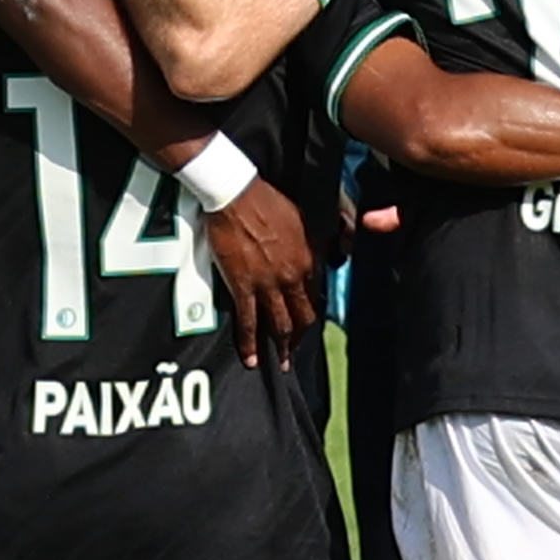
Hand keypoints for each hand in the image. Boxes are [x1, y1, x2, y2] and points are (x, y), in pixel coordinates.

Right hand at [200, 177, 314, 362]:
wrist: (236, 196)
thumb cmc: (266, 201)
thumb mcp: (302, 218)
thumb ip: (311, 241)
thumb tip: (323, 251)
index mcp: (307, 260)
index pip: (315, 294)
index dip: (312, 310)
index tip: (308, 320)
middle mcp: (290, 277)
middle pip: (302, 316)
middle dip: (301, 337)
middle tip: (297, 351)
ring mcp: (266, 285)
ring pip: (279, 325)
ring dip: (281, 347)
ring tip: (280, 363)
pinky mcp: (242, 287)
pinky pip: (248, 322)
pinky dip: (250, 344)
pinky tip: (251, 359)